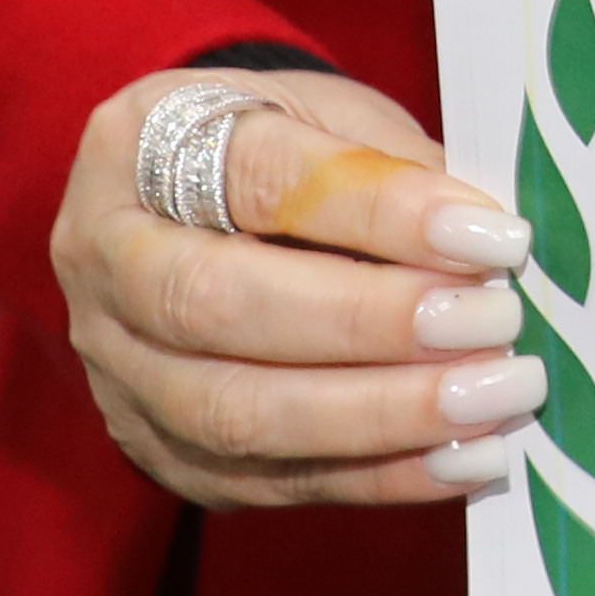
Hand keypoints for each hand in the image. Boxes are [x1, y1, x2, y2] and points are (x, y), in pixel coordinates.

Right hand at [48, 68, 538, 511]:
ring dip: (380, 415)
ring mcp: (117, 367)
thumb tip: (486, 242)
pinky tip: (463, 460)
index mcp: (139, 144)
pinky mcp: (158, 450)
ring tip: (490, 398)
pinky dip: (377, 477)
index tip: (489, 235)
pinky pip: (267, 480)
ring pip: (234, 412)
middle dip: (371, 323)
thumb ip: (394, 167)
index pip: (258, 175)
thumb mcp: (329, 115)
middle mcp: (102, 259)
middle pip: (219, 305)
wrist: (199, 213)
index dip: (378, 209)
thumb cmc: (282, 151)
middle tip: (491, 322)